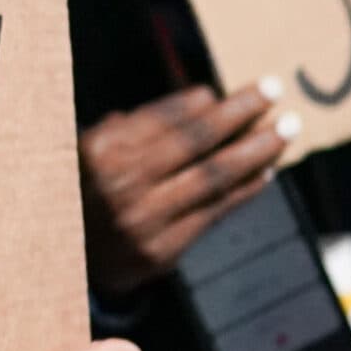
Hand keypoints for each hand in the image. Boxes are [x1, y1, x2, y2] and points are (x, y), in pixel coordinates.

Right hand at [81, 82, 291, 291]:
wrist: (64, 261)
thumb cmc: (86, 192)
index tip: (228, 89)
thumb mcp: (91, 150)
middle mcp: (121, 185)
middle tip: (276, 89)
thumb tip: (205, 100)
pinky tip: (266, 170)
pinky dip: (244, 189)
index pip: (164, 118)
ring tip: (286, 129)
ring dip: (256, 150)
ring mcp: (144, 221)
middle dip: (240, 112)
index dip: (202, 101)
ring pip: (213, 177)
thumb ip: (138, 126)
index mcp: (99, 151)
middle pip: (195, 141)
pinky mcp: (162, 250)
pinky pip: (214, 212)